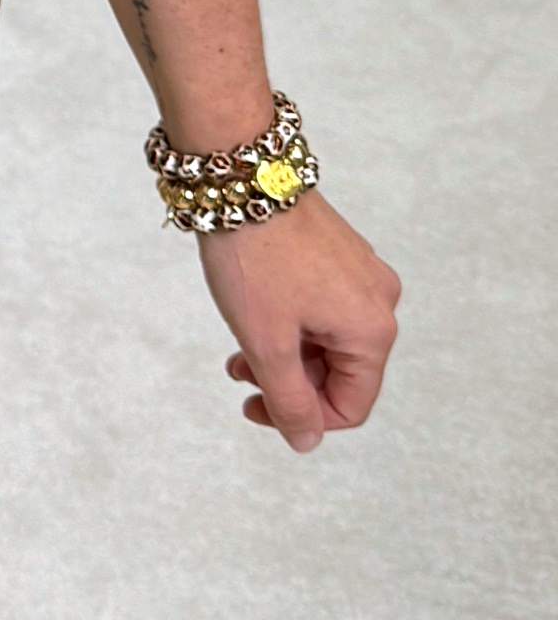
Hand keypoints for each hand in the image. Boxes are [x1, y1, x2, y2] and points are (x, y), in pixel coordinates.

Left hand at [198, 191, 399, 452]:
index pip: (351, 406)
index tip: (253, 406)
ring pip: (328, 342)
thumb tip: (307, 442)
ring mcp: (364, 275)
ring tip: (239, 350)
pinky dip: (290, 324)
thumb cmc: (257, 260)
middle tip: (238, 373)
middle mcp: (380, 303)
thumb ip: (290, 401)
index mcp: (373, 330)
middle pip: (341, 373)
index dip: (302, 419)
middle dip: (289, 383)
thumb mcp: (267, 344)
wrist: (244, 177)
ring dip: (285, 355)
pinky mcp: (342, 255)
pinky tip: (254, 316)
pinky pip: (323, 310)